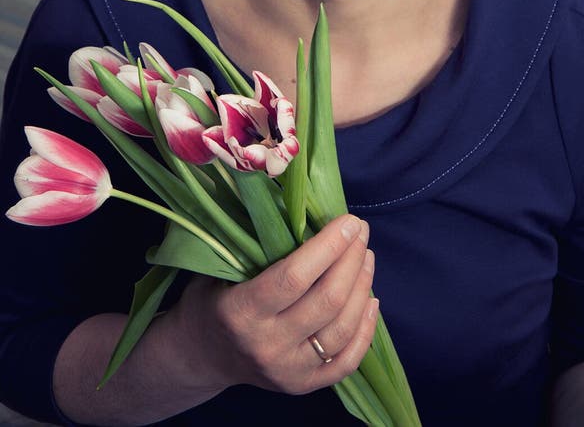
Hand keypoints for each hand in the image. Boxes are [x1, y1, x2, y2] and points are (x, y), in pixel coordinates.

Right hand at [172, 214, 377, 396]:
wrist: (199, 355)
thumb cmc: (210, 299)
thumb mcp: (217, 268)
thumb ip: (252, 245)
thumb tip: (301, 208)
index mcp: (241, 312)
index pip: (294, 278)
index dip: (327, 248)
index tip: (348, 222)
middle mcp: (267, 345)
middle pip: (325, 301)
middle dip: (351, 260)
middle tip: (360, 231)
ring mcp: (287, 371)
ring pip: (341, 330)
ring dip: (362, 288)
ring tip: (366, 256)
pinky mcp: (302, 386)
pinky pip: (346, 361)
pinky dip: (365, 329)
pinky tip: (372, 300)